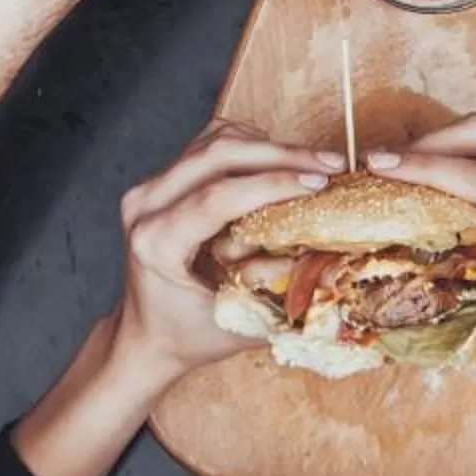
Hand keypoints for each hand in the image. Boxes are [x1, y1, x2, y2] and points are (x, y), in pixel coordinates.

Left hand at [109, 124, 347, 378]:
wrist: (146, 333)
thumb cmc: (188, 335)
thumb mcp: (237, 322)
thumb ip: (279, 290)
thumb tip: (326, 254)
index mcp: (155, 243)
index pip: (218, 196)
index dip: (273, 183)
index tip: (320, 183)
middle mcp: (145, 207)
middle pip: (217, 154)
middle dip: (282, 155)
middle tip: (331, 164)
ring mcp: (150, 188)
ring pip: (215, 139)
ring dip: (269, 146)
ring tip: (312, 163)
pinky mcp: (162, 179)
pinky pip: (210, 144)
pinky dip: (250, 146)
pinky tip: (280, 165)